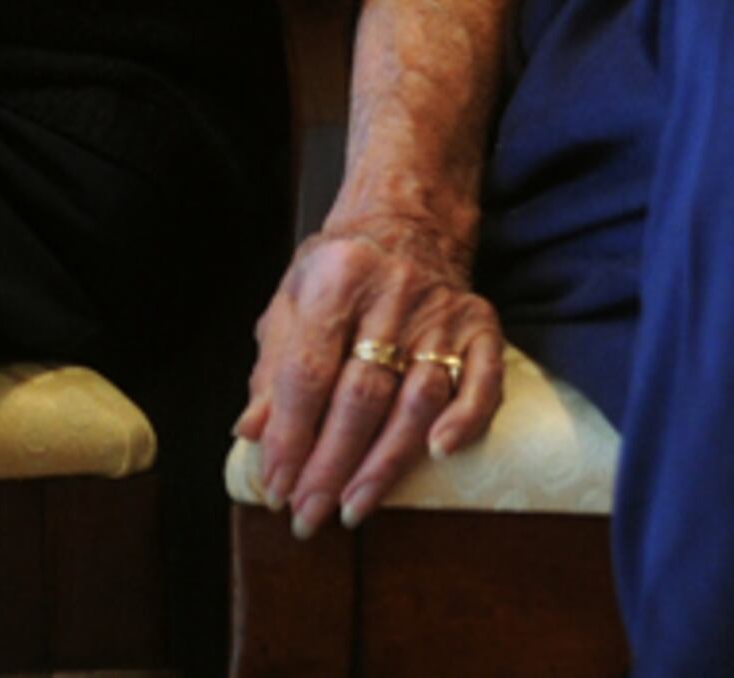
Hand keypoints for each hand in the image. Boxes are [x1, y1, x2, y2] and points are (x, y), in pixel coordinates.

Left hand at [235, 217, 505, 537]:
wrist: (409, 219)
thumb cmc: (341, 270)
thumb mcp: (294, 299)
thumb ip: (272, 366)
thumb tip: (251, 432)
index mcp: (337, 278)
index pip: (309, 371)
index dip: (291, 435)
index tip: (276, 486)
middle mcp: (393, 292)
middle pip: (362, 394)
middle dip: (331, 464)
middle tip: (309, 515)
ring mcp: (442, 311)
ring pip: (418, 399)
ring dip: (385, 462)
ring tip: (353, 508)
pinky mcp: (482, 324)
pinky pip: (483, 380)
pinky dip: (465, 420)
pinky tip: (440, 454)